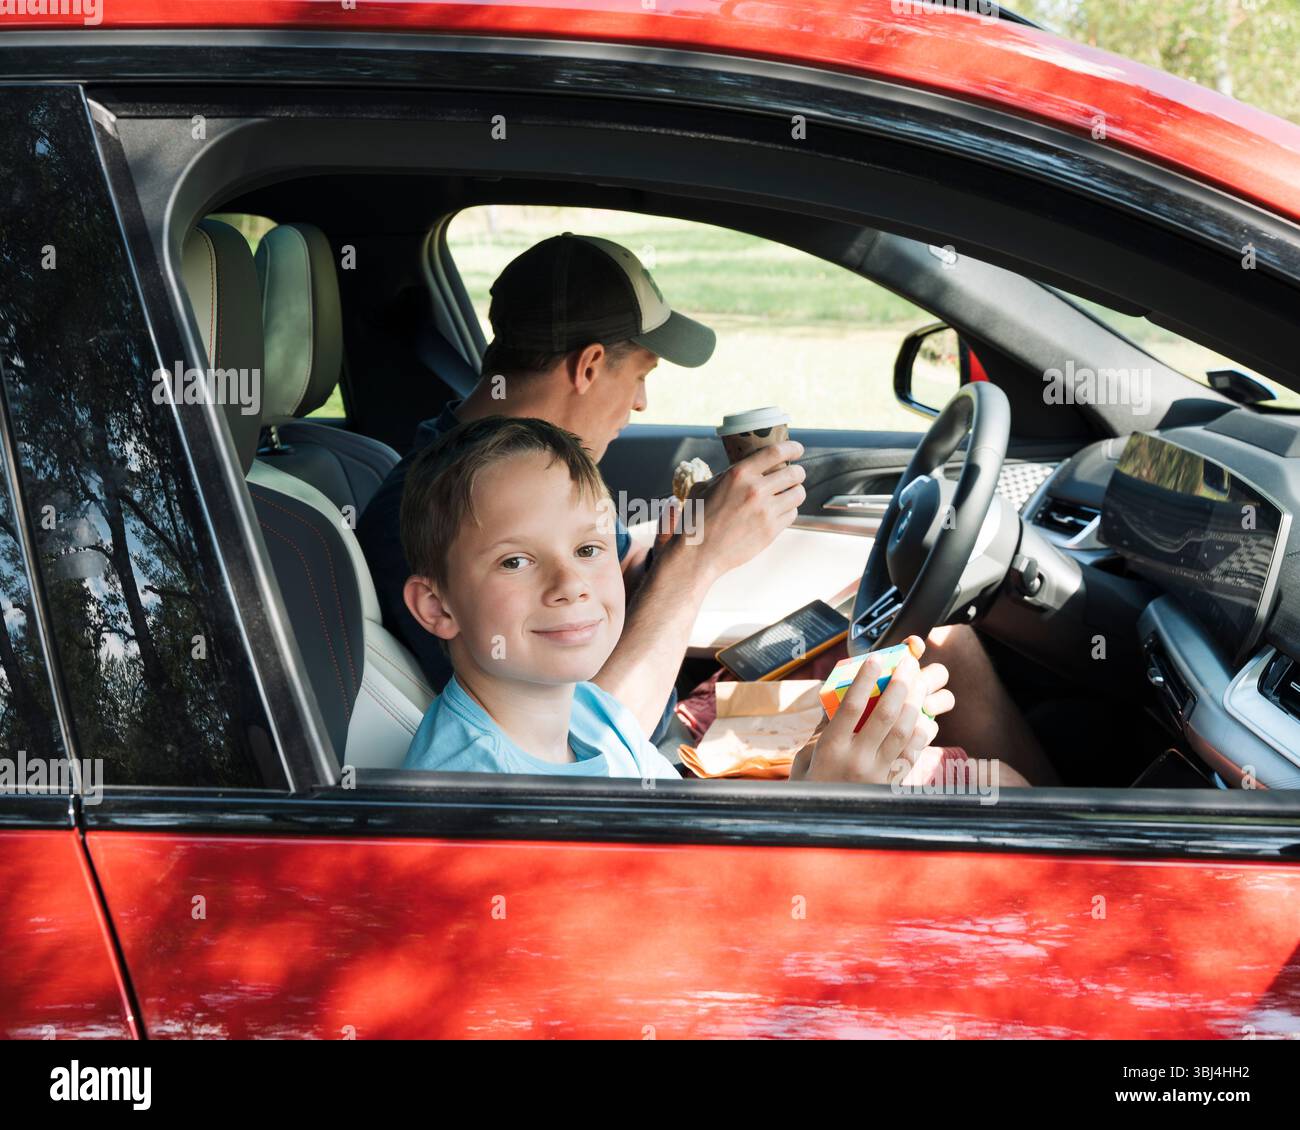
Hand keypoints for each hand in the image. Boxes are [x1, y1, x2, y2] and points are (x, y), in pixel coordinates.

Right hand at [667, 440, 805, 582]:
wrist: (698, 553)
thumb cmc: (697, 520)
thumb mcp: (704, 487)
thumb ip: (726, 476)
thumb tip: (742, 471)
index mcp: (738, 474)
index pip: (776, 452)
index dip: (792, 448)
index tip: (797, 449)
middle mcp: (755, 490)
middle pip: (794, 474)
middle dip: (797, 473)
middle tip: (794, 475)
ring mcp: (765, 512)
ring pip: (798, 494)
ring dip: (795, 492)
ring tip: (787, 495)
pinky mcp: (771, 530)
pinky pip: (792, 514)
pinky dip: (788, 511)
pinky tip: (778, 512)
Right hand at [790, 637, 954, 783]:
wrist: (824, 824)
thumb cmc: (810, 788)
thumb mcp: (807, 756)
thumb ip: (822, 729)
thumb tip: (836, 699)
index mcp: (831, 748)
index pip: (851, 705)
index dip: (864, 679)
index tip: (874, 659)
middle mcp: (856, 759)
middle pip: (885, 714)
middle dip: (899, 684)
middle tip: (908, 665)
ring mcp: (877, 773)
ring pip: (904, 731)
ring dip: (915, 704)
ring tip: (918, 685)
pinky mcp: (890, 785)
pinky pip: (912, 753)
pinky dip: (921, 733)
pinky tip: (925, 719)